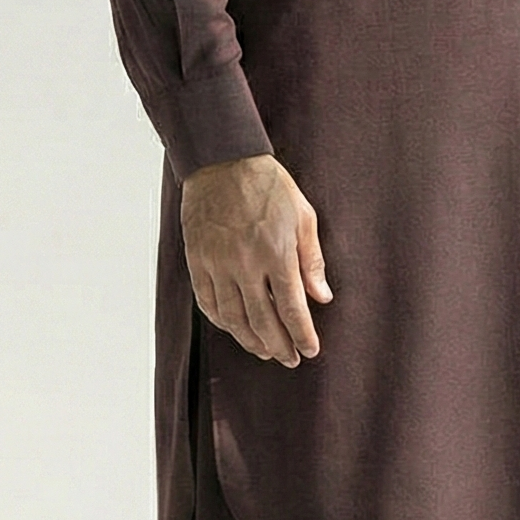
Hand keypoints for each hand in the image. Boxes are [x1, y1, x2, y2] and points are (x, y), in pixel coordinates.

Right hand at [181, 153, 331, 366]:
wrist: (223, 161)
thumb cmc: (267, 185)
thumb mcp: (303, 216)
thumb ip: (312, 260)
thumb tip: (321, 297)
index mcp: (276, 253)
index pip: (292, 308)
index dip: (302, 335)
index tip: (310, 350)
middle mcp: (246, 264)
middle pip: (262, 321)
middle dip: (279, 345)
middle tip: (289, 359)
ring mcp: (218, 264)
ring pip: (233, 318)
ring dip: (250, 340)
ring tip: (264, 350)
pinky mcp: (198, 260)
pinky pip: (208, 302)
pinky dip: (221, 321)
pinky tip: (233, 328)